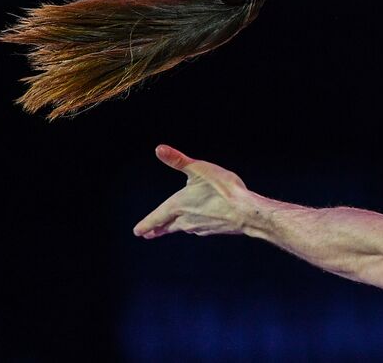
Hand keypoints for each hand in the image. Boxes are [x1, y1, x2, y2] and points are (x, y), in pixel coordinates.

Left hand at [133, 144, 254, 238]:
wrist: (245, 211)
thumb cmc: (222, 189)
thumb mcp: (199, 169)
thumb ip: (178, 160)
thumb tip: (159, 149)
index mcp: (177, 206)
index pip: (156, 218)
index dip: (146, 224)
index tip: (137, 232)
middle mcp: (185, 220)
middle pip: (167, 227)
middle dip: (157, 230)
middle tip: (148, 234)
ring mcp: (199, 227)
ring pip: (183, 228)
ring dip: (175, 228)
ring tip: (172, 227)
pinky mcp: (213, 229)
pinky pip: (199, 228)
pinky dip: (195, 225)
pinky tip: (201, 222)